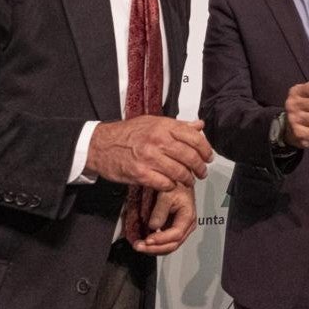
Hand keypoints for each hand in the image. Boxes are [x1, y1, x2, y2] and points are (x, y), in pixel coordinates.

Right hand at [86, 116, 212, 190]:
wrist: (100, 145)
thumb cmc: (127, 133)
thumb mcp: (152, 122)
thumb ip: (177, 125)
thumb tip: (199, 125)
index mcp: (163, 126)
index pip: (194, 137)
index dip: (205, 149)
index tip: (208, 156)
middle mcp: (158, 140)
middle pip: (190, 156)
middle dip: (200, 167)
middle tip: (202, 172)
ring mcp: (149, 157)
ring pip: (179, 172)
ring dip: (187, 179)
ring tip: (188, 180)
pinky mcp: (140, 173)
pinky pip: (164, 183)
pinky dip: (171, 186)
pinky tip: (171, 184)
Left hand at [133, 184, 197, 254]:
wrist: (178, 182)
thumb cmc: (176, 185)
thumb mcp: (167, 193)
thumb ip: (160, 210)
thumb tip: (154, 226)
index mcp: (188, 217)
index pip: (176, 234)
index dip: (161, 239)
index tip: (147, 240)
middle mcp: (186, 226)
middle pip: (172, 245)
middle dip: (154, 248)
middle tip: (139, 246)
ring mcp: (179, 229)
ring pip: (168, 246)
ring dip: (153, 249)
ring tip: (139, 246)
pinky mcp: (172, 229)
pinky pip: (164, 242)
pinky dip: (154, 245)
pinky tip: (144, 243)